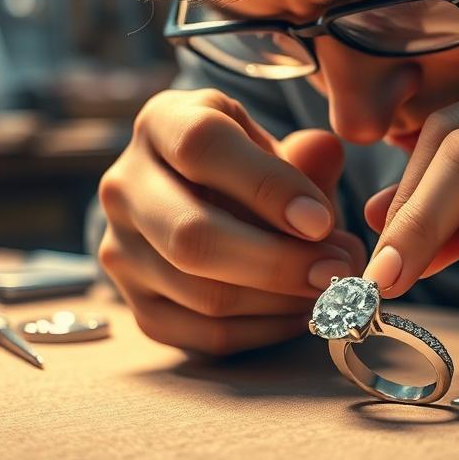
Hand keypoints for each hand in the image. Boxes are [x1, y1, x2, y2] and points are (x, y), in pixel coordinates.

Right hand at [99, 88, 365, 354]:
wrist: (204, 205)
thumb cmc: (248, 169)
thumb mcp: (271, 146)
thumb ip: (303, 155)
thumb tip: (325, 152)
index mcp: (160, 124)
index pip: (201, 147)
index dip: (266, 186)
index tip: (322, 220)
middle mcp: (124, 186)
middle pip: (193, 236)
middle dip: (278, 262)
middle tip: (338, 270)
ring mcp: (121, 252)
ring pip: (204, 294)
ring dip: (282, 300)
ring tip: (331, 287)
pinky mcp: (139, 307)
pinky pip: (207, 335)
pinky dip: (267, 330)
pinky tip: (302, 310)